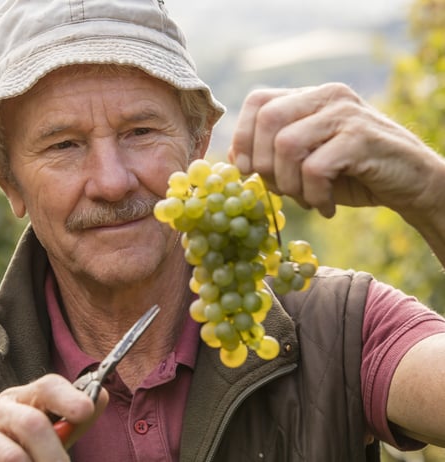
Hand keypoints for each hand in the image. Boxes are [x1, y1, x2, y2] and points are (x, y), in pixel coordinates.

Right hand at [0, 374, 107, 460]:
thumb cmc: (10, 458)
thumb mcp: (42, 443)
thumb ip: (70, 425)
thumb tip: (100, 397)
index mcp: (19, 398)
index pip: (46, 386)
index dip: (68, 397)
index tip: (84, 411)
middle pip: (33, 424)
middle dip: (53, 458)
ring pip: (13, 457)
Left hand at [227, 83, 444, 219]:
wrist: (411, 184)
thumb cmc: (352, 175)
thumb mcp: (305, 164)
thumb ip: (271, 155)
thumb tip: (232, 157)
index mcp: (310, 97)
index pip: (258, 100)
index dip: (243, 137)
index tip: (245, 170)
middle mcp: (327, 96)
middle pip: (268, 119)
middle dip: (262, 163)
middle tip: (279, 190)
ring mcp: (346, 114)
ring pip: (287, 145)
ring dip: (290, 185)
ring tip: (307, 200)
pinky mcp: (361, 138)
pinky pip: (315, 169)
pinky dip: (314, 197)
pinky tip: (326, 207)